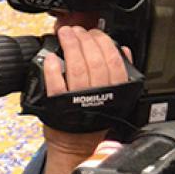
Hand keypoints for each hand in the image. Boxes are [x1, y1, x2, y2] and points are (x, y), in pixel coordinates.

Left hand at [41, 25, 130, 157]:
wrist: (76, 143)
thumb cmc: (94, 119)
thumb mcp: (116, 96)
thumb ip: (122, 73)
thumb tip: (123, 50)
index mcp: (116, 90)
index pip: (112, 60)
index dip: (102, 42)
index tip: (94, 32)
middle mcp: (98, 94)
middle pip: (93, 61)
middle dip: (84, 40)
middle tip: (76, 30)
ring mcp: (77, 99)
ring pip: (76, 68)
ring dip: (70, 47)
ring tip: (65, 34)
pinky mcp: (58, 105)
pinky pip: (56, 84)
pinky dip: (53, 69)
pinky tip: (51, 57)